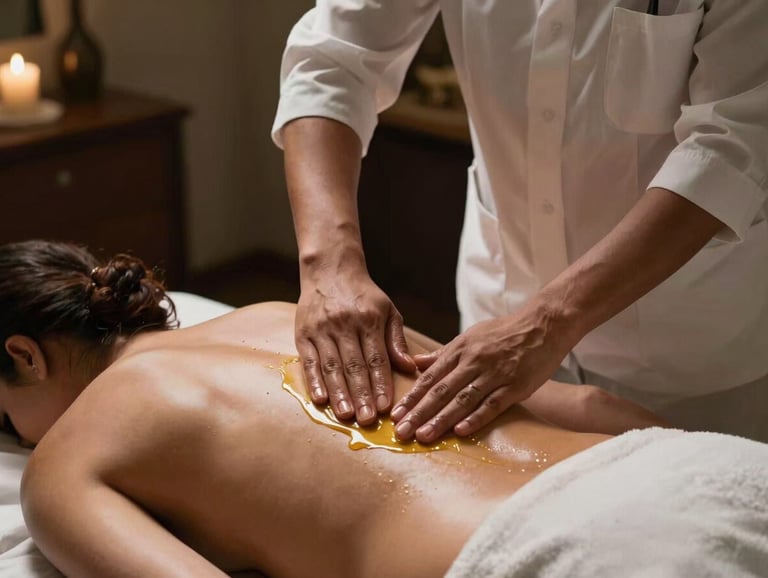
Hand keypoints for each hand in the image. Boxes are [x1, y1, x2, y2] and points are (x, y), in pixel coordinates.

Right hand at [295, 271, 415, 425]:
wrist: (329, 269)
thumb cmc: (363, 295)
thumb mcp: (387, 310)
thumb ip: (397, 340)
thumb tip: (409, 367)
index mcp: (369, 319)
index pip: (377, 357)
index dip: (380, 383)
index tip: (385, 407)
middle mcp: (344, 325)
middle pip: (354, 366)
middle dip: (361, 395)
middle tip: (367, 420)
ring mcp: (322, 330)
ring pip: (332, 366)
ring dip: (339, 393)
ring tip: (346, 415)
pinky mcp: (303, 333)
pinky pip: (309, 361)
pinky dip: (314, 382)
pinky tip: (321, 399)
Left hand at [391, 300, 573, 441]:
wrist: (543, 324)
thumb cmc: (504, 331)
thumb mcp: (470, 336)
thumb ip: (444, 353)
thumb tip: (417, 362)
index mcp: (460, 349)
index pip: (430, 377)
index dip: (412, 397)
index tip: (396, 415)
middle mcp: (474, 361)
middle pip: (441, 391)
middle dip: (419, 413)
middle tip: (402, 432)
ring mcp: (495, 374)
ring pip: (463, 400)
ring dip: (441, 419)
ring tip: (424, 436)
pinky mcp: (516, 385)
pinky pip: (492, 404)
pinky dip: (476, 418)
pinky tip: (460, 431)